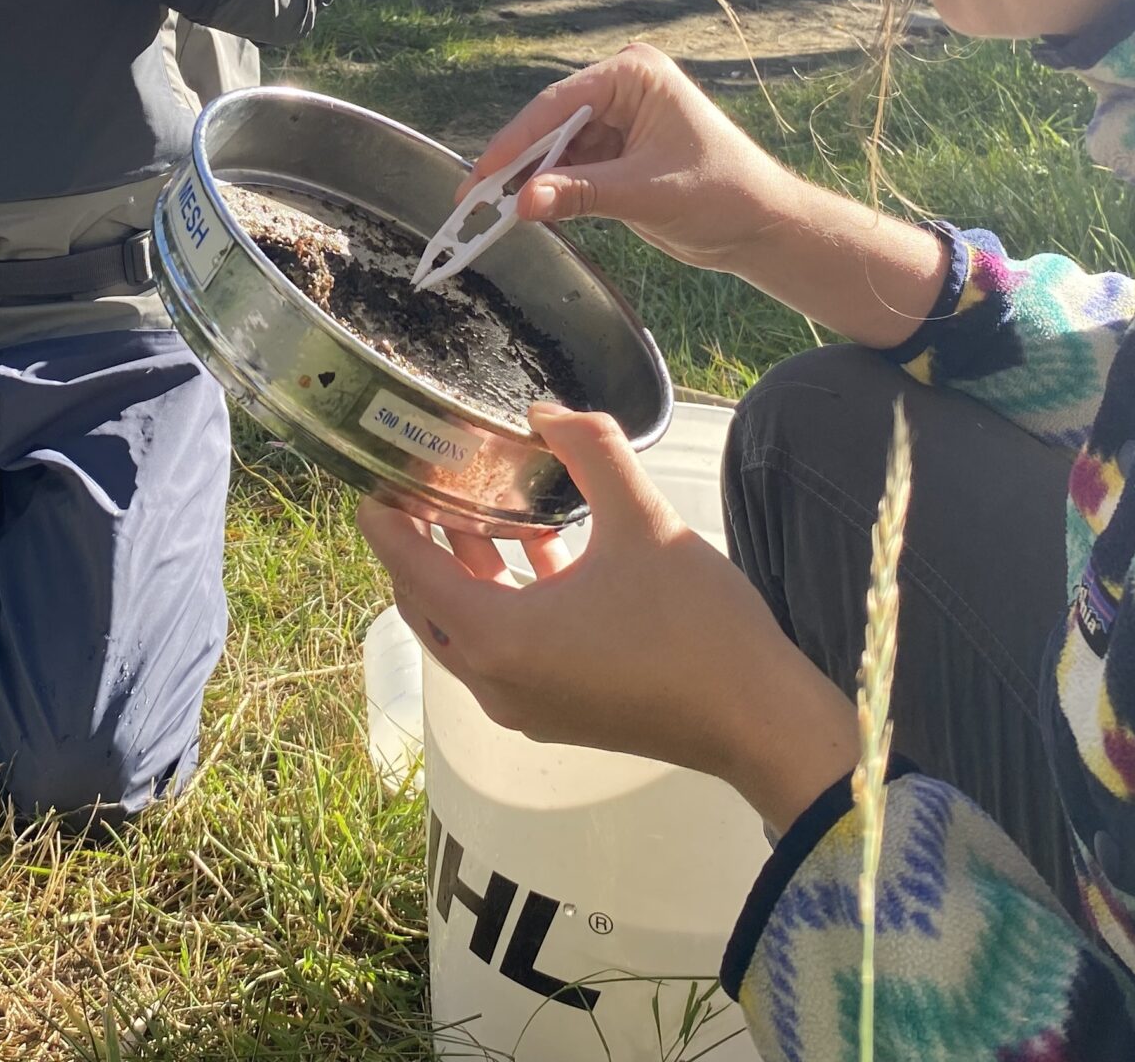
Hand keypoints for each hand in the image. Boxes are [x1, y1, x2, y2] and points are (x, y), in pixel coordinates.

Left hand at [356, 404, 854, 830]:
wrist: (760, 722)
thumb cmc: (698, 630)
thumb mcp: (643, 520)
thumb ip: (590, 449)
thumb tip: (546, 411)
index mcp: (499, 638)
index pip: (411, 571)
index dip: (386, 522)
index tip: (374, 479)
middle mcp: (496, 681)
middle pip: (426, 603)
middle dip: (418, 543)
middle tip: (421, 485)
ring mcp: (523, 705)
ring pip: (465, 627)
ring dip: (465, 568)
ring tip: (476, 504)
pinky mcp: (555, 712)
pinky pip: (503, 647)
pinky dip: (505, 598)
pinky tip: (540, 546)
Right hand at [465, 42, 801, 272]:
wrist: (760, 225)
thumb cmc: (723, 193)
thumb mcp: (646, 194)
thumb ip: (581, 195)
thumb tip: (523, 203)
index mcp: (635, 75)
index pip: (559, 104)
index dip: (515, 141)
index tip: (481, 173)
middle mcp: (622, 88)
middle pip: (550, 124)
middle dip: (517, 163)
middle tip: (473, 197)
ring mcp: (617, 118)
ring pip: (554, 148)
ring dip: (530, 179)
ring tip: (491, 211)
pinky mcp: (614, 150)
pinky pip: (568, 166)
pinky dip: (550, 189)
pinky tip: (527, 210)